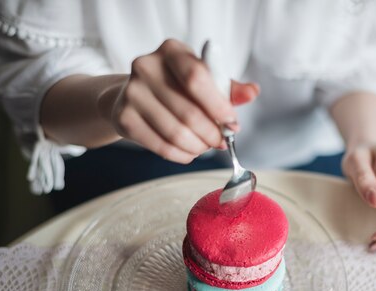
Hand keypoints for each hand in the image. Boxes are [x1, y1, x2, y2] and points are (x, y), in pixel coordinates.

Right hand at [109, 39, 258, 162]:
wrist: (131, 95)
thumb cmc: (175, 87)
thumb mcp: (203, 80)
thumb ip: (228, 88)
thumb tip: (252, 92)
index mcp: (171, 51)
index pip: (197, 78)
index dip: (219, 106)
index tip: (232, 124)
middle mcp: (146, 66)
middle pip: (189, 111)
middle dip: (212, 133)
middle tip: (221, 141)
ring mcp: (132, 92)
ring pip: (176, 132)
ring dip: (199, 147)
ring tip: (206, 147)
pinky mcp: (124, 118)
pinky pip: (161, 146)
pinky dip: (182, 155)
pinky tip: (189, 153)